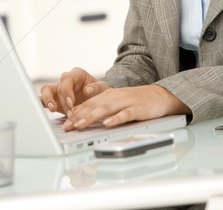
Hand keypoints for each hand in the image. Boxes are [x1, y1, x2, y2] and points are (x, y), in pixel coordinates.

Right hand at [40, 67, 107, 114]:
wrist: (97, 99)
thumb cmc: (99, 91)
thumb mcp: (102, 88)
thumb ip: (96, 88)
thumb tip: (88, 90)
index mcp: (77, 74)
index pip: (67, 79)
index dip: (67, 91)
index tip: (71, 103)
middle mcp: (66, 80)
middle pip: (58, 86)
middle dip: (62, 101)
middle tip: (69, 112)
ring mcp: (59, 89)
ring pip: (46, 90)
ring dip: (48, 100)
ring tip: (53, 110)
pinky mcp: (54, 99)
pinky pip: (43, 99)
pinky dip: (41, 104)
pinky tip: (41, 111)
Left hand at [63, 84, 189, 130]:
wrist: (158, 96)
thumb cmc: (136, 101)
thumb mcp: (116, 102)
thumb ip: (102, 108)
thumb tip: (83, 118)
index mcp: (108, 95)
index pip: (88, 104)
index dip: (75, 113)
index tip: (64, 123)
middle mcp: (114, 96)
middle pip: (93, 106)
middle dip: (78, 116)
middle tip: (66, 126)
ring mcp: (125, 102)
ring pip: (106, 109)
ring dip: (91, 116)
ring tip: (80, 125)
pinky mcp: (136, 108)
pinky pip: (125, 114)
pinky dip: (116, 119)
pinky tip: (108, 124)